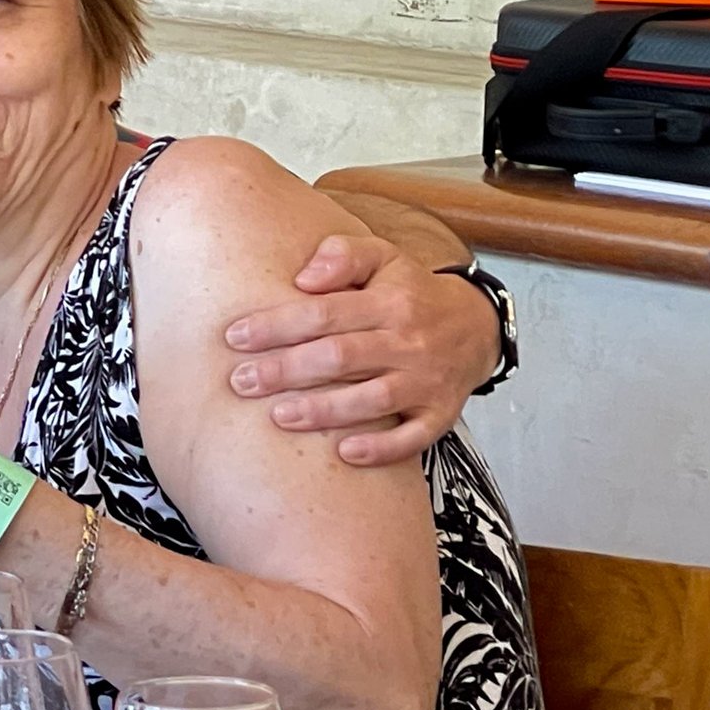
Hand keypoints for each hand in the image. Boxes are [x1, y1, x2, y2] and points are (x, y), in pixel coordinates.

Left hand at [223, 234, 499, 466]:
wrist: (475, 327)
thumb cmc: (407, 292)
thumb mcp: (382, 257)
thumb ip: (342, 256)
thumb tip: (302, 277)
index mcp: (388, 302)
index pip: (324, 313)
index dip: (277, 326)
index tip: (234, 338)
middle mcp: (408, 341)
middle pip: (341, 357)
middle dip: (286, 371)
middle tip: (240, 382)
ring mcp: (426, 381)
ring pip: (372, 399)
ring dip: (324, 410)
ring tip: (278, 416)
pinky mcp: (440, 414)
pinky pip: (414, 438)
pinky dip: (382, 449)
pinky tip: (343, 454)